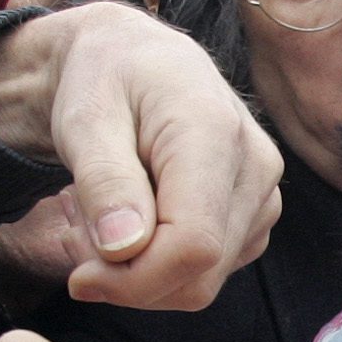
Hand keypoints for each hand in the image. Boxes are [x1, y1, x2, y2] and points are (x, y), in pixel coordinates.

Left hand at [0, 4, 283, 310]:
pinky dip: (161, 267)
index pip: (193, 244)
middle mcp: (256, 167)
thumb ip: (105, 181)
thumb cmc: (106, 80)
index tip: (79, 277)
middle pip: (200, 273)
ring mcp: (264, 195)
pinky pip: (209, 272)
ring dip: (141, 274)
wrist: (136, 59)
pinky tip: (134, 224)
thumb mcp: (85, 118)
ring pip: (203, 282)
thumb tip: (124, 249)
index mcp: (215, 132)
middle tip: (78, 243)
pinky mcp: (256, 216)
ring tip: (102, 222)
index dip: (134, 280)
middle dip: (130, 280)